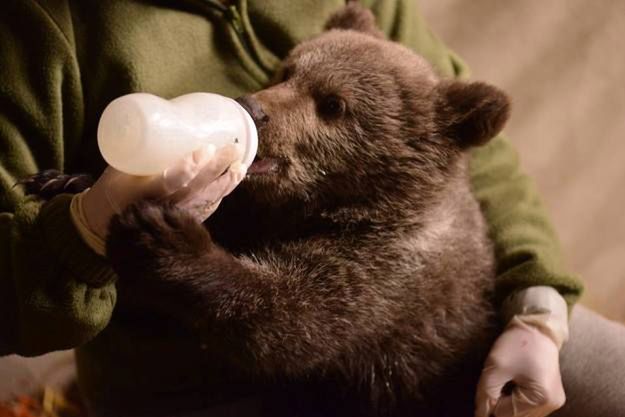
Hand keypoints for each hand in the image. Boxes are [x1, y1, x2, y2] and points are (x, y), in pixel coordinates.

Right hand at [81, 143, 245, 239]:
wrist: (112, 217)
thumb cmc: (117, 184)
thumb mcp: (120, 167)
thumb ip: (141, 149)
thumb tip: (163, 118)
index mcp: (143, 192)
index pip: (170, 182)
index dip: (189, 168)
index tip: (205, 150)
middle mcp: (164, 207)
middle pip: (195, 188)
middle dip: (216, 168)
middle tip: (232, 148)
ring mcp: (177, 216)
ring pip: (207, 199)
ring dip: (226, 181)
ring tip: (240, 164)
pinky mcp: (186, 219)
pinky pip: (209, 206)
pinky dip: (223, 191)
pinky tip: (235, 177)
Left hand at [475, 317, 564, 416]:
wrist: (537, 329)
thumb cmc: (517, 344)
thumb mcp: (496, 367)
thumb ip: (486, 394)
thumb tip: (481, 416)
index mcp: (541, 398)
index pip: (506, 415)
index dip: (491, 403)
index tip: (489, 385)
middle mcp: (551, 404)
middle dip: (499, 405)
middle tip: (497, 382)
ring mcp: (553, 402)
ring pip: (521, 415)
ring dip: (508, 404)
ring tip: (506, 382)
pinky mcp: (550, 397)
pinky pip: (528, 409)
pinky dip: (516, 402)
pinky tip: (512, 386)